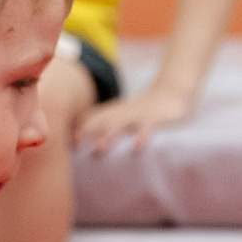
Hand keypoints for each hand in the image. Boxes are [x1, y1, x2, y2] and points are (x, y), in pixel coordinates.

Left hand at [76, 82, 194, 152]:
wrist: (172, 91)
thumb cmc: (146, 110)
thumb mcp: (124, 115)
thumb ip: (109, 124)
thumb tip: (89, 141)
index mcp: (115, 112)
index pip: (93, 118)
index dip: (80, 128)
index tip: (68, 142)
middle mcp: (123, 112)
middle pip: (101, 122)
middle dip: (87, 133)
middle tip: (75, 146)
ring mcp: (138, 114)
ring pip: (120, 124)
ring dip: (108, 136)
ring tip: (97, 150)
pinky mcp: (155, 118)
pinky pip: (147, 127)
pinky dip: (142, 136)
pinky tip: (137, 147)